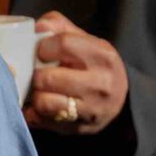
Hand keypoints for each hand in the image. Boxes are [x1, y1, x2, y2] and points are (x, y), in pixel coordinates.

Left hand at [27, 11, 129, 135]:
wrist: (121, 102)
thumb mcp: (88, 42)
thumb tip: (38, 27)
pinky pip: (41, 121)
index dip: (44, 47)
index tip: (43, 52)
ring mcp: (89, 110)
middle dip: (36, 74)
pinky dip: (34, 112)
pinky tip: (39, 106)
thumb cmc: (97, 67)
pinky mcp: (76, 129)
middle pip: (48, 77)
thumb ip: (61, 28)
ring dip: (35, 95)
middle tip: (39, 73)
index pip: (63, 44)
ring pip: (44, 103)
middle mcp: (100, 84)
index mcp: (103, 56)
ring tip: (41, 90)